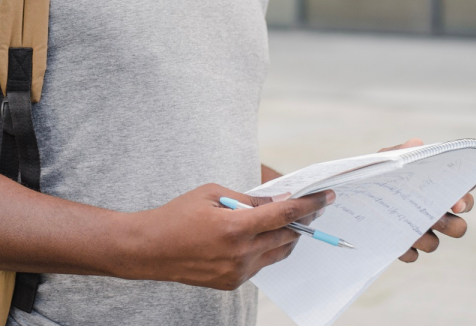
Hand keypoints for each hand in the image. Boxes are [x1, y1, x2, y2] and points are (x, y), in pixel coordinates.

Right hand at [125, 183, 333, 289]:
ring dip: (286, 236)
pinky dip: (265, 249)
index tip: (326, 197)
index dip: (309, 205)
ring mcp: (237, 271)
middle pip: (287, 236)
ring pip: (277, 253)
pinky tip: (257, 237)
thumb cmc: (177, 215)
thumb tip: (277, 202)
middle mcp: (240, 253)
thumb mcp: (211, 194)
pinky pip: (261, 264)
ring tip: (285, 221)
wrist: (149, 250)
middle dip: (302, 221)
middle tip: (310, 208)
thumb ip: (247, 199)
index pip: (284, 215)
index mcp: (235, 227)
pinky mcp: (232, 282)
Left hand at [380, 138, 475, 262]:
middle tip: (437, 217)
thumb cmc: (378, 173)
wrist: (351, 192)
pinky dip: (408, 251)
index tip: (457, 202)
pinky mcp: (402, 246)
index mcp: (436, 189)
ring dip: (429, 239)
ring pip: (436, 243)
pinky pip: (412, 255)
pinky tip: (400, 243)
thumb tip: (416, 144)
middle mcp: (433, 213)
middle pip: (458, 226)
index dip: (466, 198)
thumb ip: (402, 152)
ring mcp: (419, 232)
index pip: (463, 193)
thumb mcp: (386, 158)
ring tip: (415, 230)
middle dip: (452, 225)